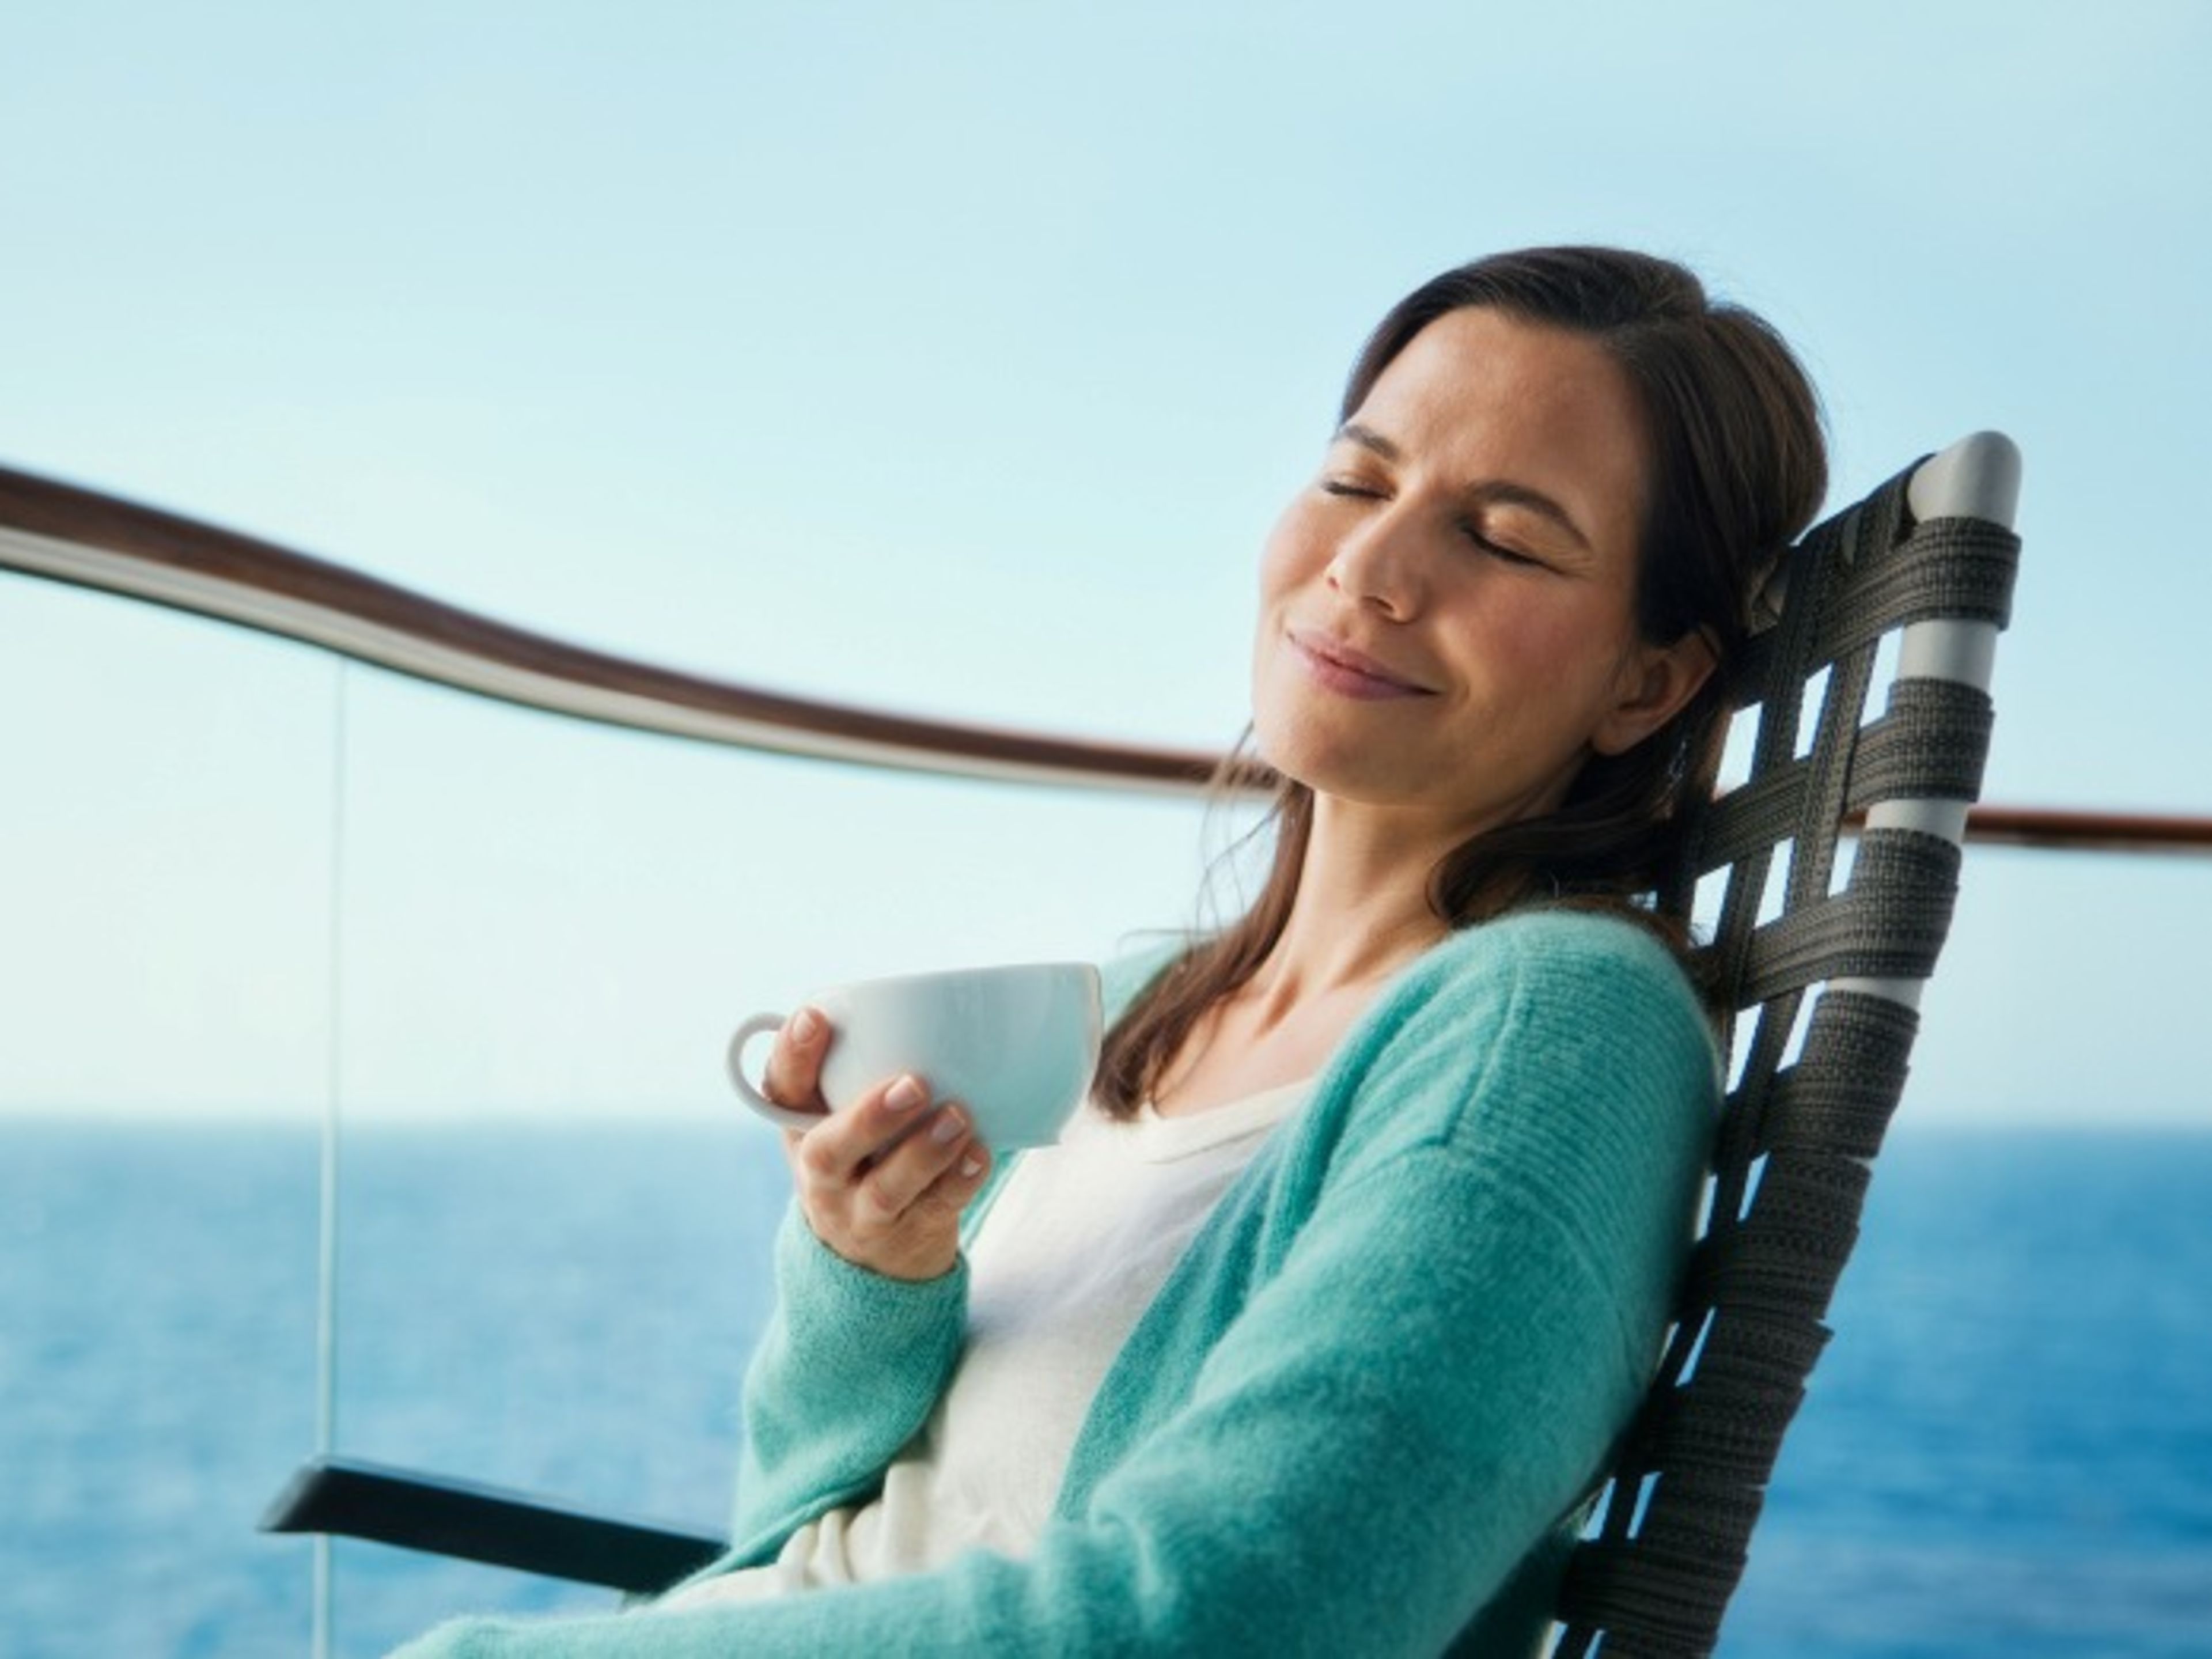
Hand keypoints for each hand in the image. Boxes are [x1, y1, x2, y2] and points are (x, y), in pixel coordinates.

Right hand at [765, 1005, 992, 1281]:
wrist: (869, 1258)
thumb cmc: (861, 1154)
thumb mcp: (838, 1113)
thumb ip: (857, 1063)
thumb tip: (921, 996)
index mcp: (801, 1129)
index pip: (780, 1091)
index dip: (793, 1055)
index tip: (815, 1016)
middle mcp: (821, 1175)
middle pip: (829, 1151)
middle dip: (869, 1118)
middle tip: (914, 1084)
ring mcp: (862, 1212)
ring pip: (887, 1189)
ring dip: (924, 1152)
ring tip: (958, 1117)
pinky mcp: (908, 1234)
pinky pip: (936, 1210)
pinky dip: (960, 1181)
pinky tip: (980, 1153)